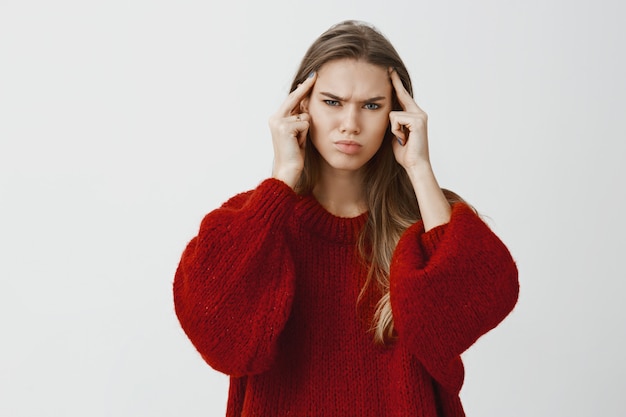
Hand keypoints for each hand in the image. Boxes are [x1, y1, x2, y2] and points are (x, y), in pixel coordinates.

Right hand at [268, 73, 316, 187]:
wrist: (287, 170)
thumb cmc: (294, 154)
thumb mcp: (297, 133)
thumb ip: (299, 118)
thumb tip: (306, 103)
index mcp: (276, 119)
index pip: (292, 100)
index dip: (302, 89)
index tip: (311, 77)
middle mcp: (275, 118)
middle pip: (295, 99)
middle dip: (305, 87)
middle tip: (315, 75)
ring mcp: (278, 122)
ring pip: (304, 115)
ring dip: (306, 129)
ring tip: (298, 142)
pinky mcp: (285, 128)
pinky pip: (305, 123)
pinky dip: (305, 134)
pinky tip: (297, 143)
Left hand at [388, 69, 430, 170]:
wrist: (415, 165)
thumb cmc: (406, 154)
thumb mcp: (396, 136)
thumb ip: (394, 125)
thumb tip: (388, 117)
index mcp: (414, 116)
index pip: (403, 97)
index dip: (396, 85)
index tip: (391, 72)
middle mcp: (419, 113)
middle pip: (402, 95)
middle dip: (395, 82)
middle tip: (389, 67)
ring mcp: (419, 116)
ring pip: (393, 113)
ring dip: (393, 129)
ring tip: (402, 139)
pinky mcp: (417, 120)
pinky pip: (395, 119)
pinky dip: (395, 131)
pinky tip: (403, 139)